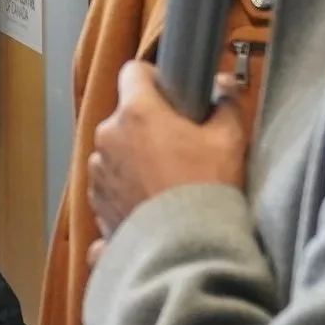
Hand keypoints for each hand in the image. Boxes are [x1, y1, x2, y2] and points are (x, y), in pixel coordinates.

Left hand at [87, 63, 247, 240]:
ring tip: (165, 181)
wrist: (186, 253)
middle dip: (147, 125)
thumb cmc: (205, 191)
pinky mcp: (96, 206)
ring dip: (134, 159)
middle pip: (125, 116)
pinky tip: (152, 204)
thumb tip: (225, 86)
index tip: (172, 95)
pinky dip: (126, 191)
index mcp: (136, 113)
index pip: (134, 72)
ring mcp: (97, 174)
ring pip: (115, 152)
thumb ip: (227, 104)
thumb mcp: (228, 141)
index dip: (154, 79)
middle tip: (179, 146)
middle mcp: (107, 138)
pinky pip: (110, 187)